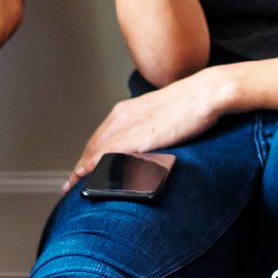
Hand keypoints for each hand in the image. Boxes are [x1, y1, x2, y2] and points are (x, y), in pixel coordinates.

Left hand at [63, 69, 235, 190]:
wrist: (206, 92)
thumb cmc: (193, 101)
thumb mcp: (164, 112)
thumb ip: (151, 126)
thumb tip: (149, 141)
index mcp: (129, 109)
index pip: (101, 136)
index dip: (89, 154)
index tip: (81, 168)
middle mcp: (123, 116)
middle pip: (94, 145)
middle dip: (81, 165)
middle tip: (70, 183)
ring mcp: (130, 127)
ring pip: (97, 151)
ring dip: (84, 170)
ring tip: (74, 186)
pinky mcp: (139, 137)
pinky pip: (110, 156)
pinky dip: (97, 168)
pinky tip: (91, 179)